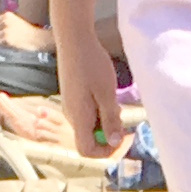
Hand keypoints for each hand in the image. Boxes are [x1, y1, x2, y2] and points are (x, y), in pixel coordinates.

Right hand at [58, 23, 124, 157]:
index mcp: (78, 118)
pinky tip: (105, 94)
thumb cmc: (92, 64)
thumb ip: (110, 119)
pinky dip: (99, 111)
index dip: (105, 151)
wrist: (74, 40)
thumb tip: (114, 143)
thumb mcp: (107, 93)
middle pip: (89, 139)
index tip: (120, 137)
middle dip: (108, 133)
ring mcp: (70, 107)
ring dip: (104, 121)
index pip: (87, 150)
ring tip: (113, 100)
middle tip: (120, 113)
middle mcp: (71, 116)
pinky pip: (86, 114)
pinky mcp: (72, 98)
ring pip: (89, 126)